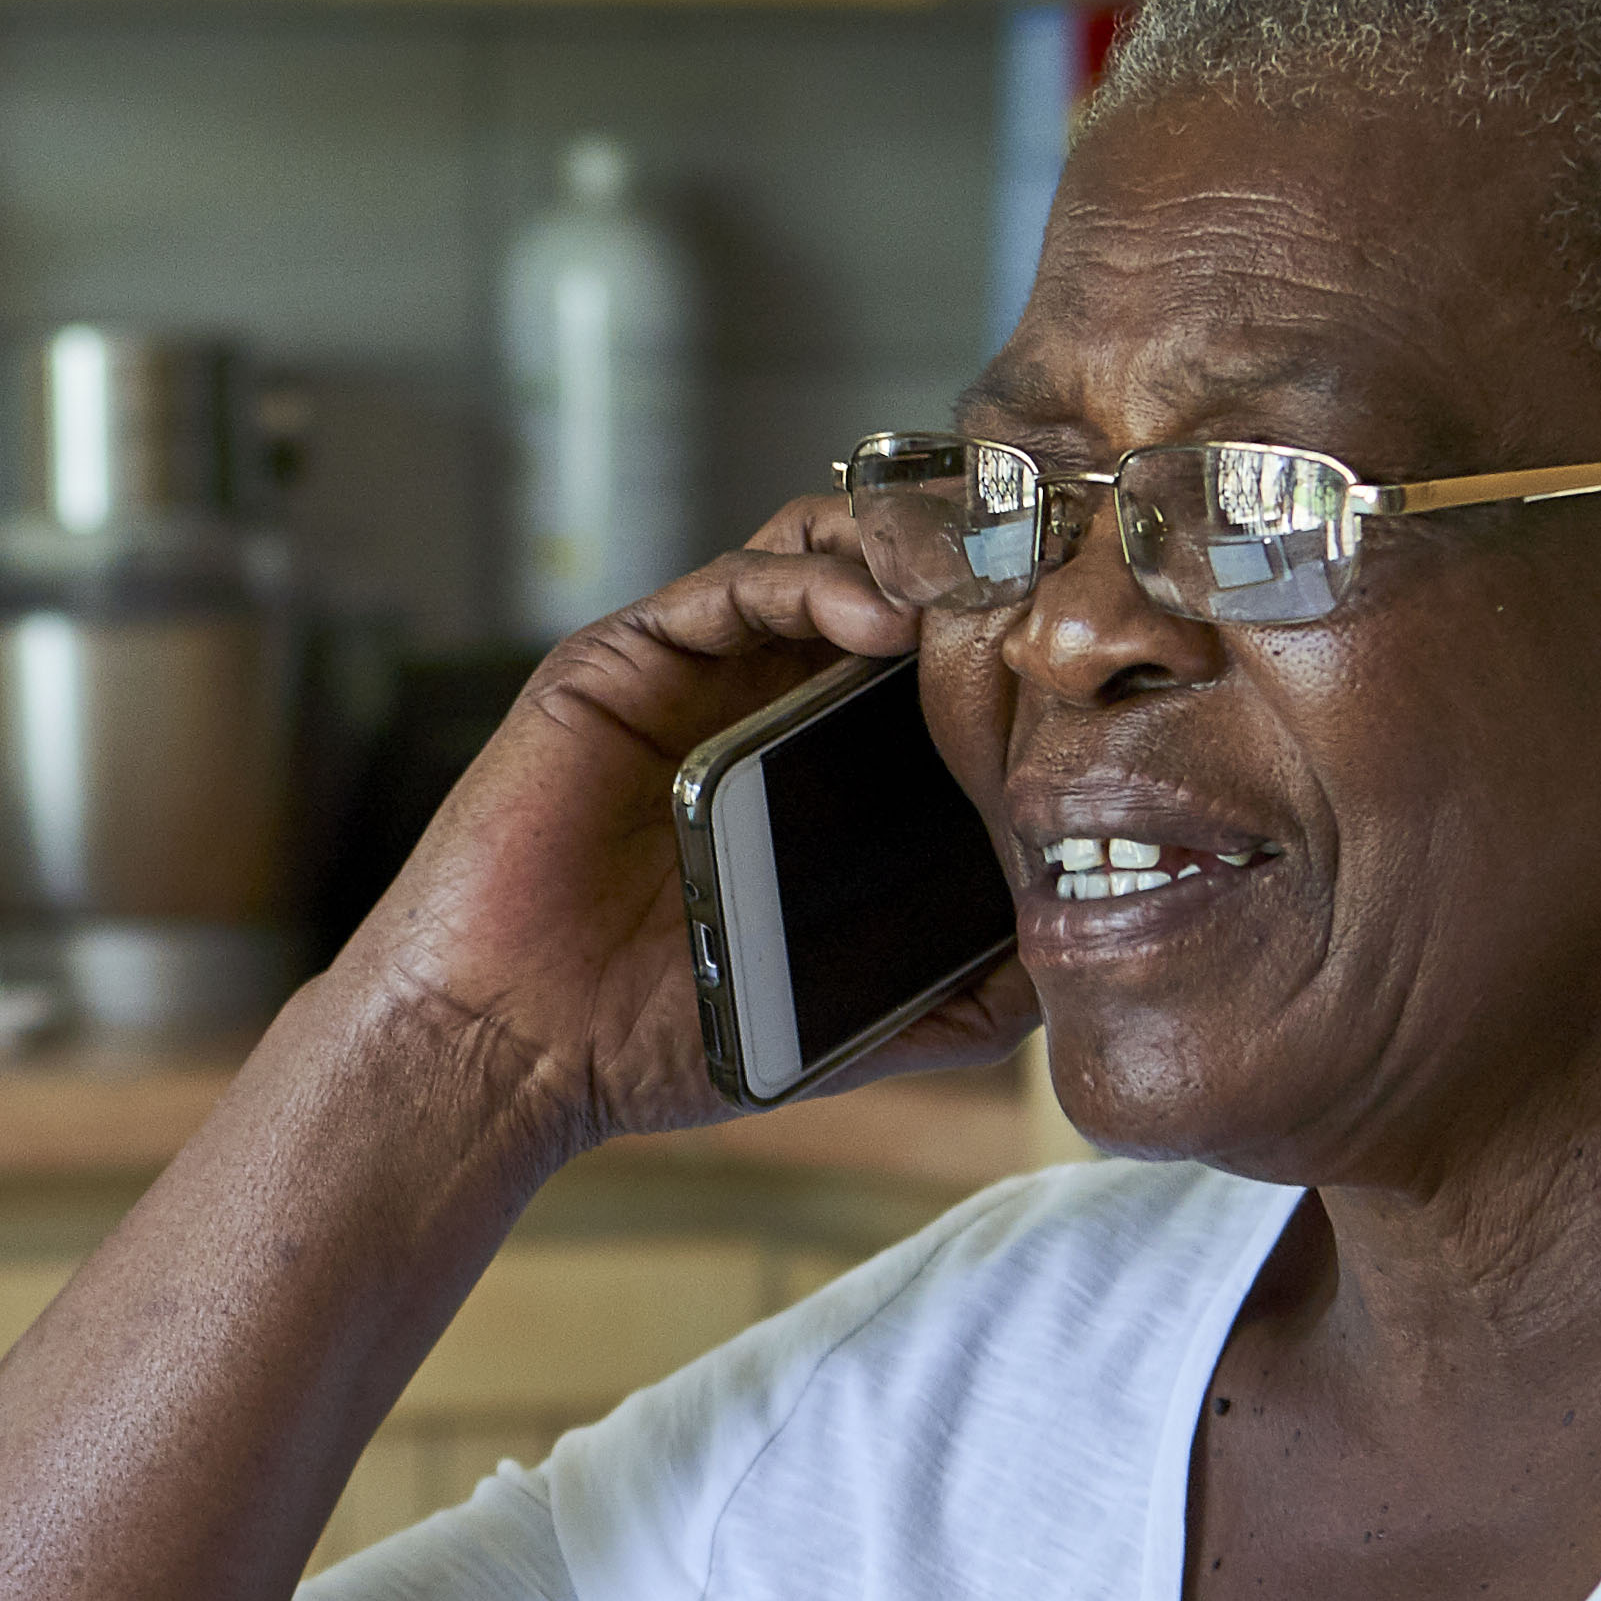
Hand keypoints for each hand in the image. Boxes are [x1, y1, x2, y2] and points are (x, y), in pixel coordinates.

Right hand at [319, 494, 1045, 1160]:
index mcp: (816, 768)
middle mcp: (756, 700)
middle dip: (965, 565)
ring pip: (812, 554)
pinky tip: (884, 620)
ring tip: (975, 590)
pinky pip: (730, 585)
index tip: (1085, 653)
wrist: (515, 1049)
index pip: (930, 660)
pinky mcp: (621, 660)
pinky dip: (815, 582)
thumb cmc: (659, 1039)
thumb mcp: (850, 1020)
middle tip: (1050, 582)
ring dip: (901, 552)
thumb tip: (1076, 961)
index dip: (1003, 638)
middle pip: (881, 579)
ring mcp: (689, 673)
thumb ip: (960, 994)